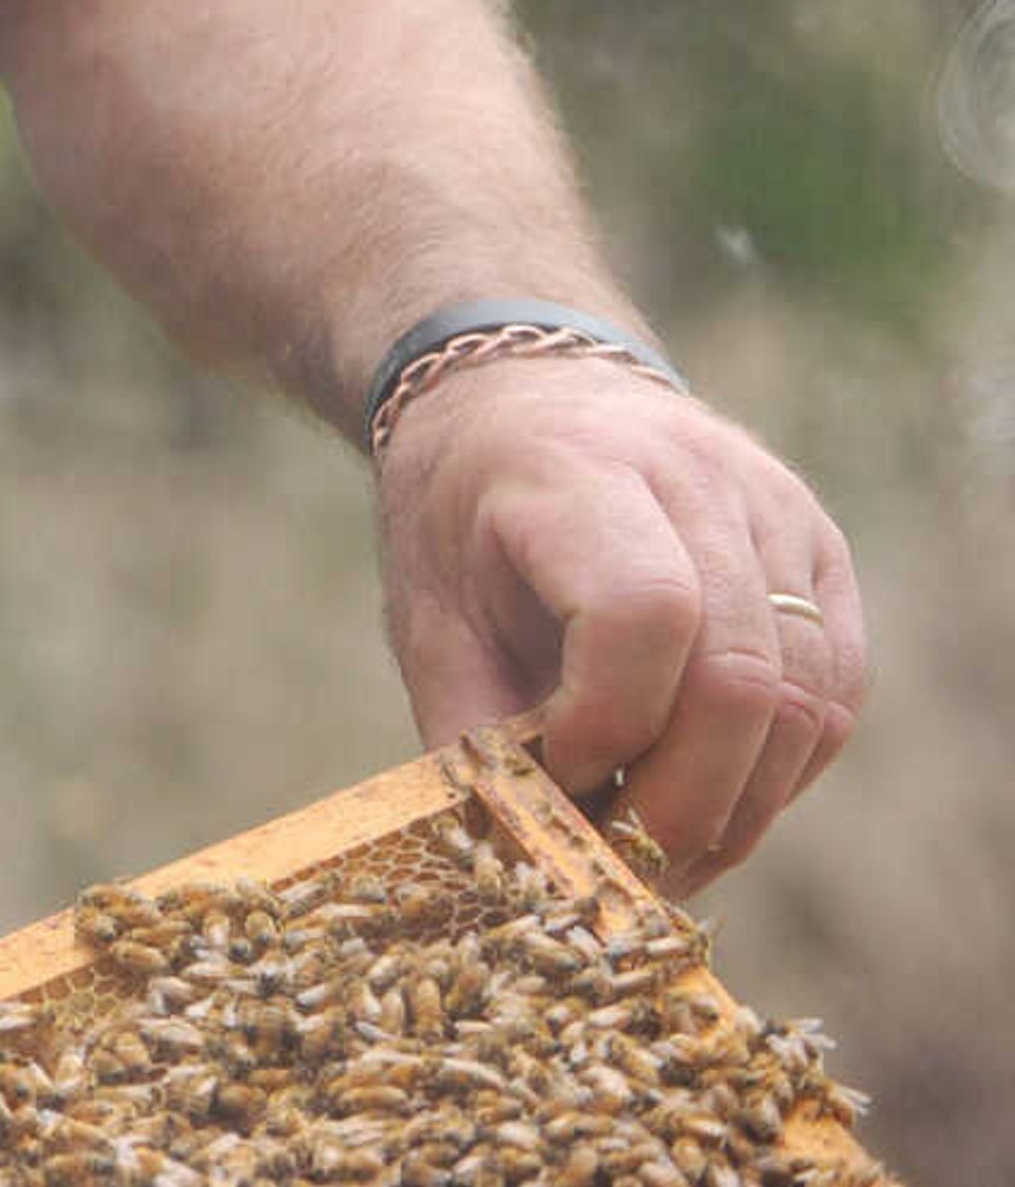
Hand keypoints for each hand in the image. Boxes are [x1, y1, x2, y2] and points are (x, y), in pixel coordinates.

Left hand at [373, 353, 865, 893]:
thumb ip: (470, 732)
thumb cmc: (460, 514)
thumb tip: (524, 861)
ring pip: (807, 698)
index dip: (607, 724)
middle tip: (617, 866)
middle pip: (742, 675)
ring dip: (739, 805)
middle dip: (682, 801)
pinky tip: (711, 799)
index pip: (645, 612)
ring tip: (659, 853)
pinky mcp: (822, 546)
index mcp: (577, 469)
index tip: (552, 776)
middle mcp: (697, 476)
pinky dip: (781, 768)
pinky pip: (836, 687)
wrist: (520, 396)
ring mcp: (776, 507)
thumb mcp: (426, 609)